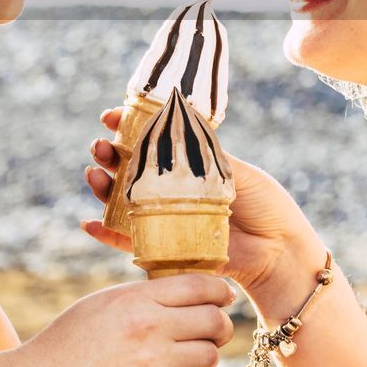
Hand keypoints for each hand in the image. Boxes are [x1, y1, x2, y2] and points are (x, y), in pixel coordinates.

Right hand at [10, 274, 236, 366]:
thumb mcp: (101, 304)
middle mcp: (149, 331)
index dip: (219, 289)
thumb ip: (142, 296)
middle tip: (215, 325)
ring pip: (210, 356)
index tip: (223, 294)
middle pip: (213, 320)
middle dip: (220, 323)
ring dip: (208, 354)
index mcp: (135, 300)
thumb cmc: (67, 343)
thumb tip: (184, 292)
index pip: (198, 286)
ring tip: (196, 352)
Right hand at [83, 107, 323, 294]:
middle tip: (100, 146)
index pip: (151, 141)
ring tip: (93, 172)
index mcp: (189, 165)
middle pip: (129, 169)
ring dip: (102, 187)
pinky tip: (89, 223)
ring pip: (122, 201)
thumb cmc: (265, 205)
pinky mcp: (164, 247)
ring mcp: (166, 217)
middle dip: (109, 154)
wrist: (278, 250)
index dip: (127, 128)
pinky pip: (128, 242)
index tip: (111, 116)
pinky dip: (105, 234)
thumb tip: (173, 128)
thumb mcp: (235, 169)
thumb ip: (203, 153)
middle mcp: (173, 189)